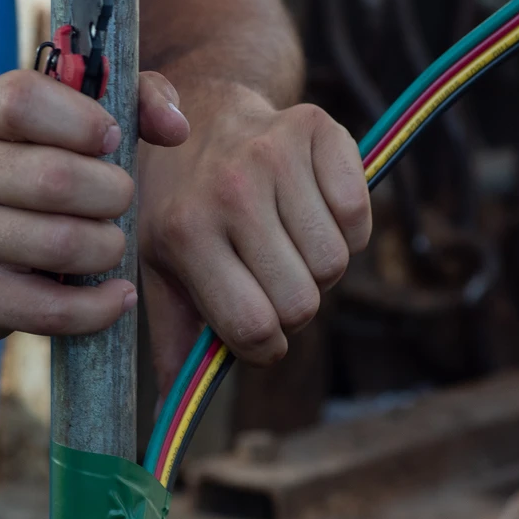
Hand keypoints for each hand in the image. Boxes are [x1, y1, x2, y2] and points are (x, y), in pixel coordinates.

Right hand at [0, 70, 187, 343]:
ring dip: (108, 248)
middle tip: (117, 202)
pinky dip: (100, 307)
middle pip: (57, 180)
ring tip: (108, 244)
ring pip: (62, 245)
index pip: (23, 101)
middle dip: (113, 194)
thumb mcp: (61, 122)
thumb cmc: (25, 174)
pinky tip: (116, 295)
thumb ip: (132, 101)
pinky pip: (52, 309)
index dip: (83, 121)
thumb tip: (176, 127)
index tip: (110, 140)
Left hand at [138, 83, 370, 395]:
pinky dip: (347, 227)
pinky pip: (361, 218)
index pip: (254, 331)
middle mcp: (230, 192)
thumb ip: (173, 340)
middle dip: (292, 308)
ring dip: (319, 268)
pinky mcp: (319, 130)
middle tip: (269, 277)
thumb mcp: (158, 267)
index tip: (256, 331)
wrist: (204, 107)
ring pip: (336, 266)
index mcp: (184, 234)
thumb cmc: (181, 203)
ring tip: (285, 239)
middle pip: (303, 304)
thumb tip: (179, 410)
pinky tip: (309, 207)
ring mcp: (275, 156)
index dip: (264, 347)